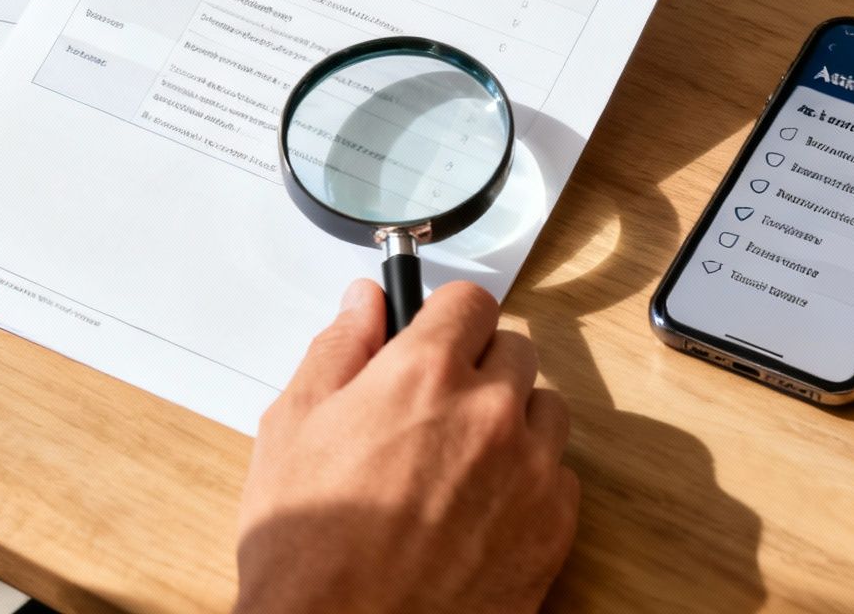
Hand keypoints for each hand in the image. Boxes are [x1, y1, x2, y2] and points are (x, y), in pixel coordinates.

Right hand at [234, 281, 577, 613]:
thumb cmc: (310, 550)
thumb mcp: (292, 428)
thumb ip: (338, 349)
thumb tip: (364, 303)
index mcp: (424, 375)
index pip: (468, 302)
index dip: (445, 317)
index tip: (433, 334)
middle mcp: (490, 413)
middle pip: (514, 350)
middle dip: (477, 367)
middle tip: (434, 407)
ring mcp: (531, 472)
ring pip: (544, 410)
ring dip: (511, 421)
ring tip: (458, 462)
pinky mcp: (553, 530)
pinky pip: (561, 477)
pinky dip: (530, 482)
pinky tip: (480, 509)